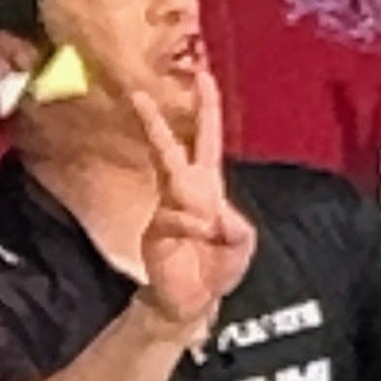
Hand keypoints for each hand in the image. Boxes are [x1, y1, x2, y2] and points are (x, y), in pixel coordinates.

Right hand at [129, 69, 254, 335]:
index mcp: (207, 186)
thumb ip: (237, 225)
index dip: (205, 109)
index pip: (205, 139)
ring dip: (190, 201)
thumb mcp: (242, 244)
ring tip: (205, 230)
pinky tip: (200, 241)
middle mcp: (183, 191)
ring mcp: (166, 209)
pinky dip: (192, 228)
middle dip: (155, 122)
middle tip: (138, 95)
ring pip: (171, 184)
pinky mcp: (155, 230)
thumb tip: (214, 212)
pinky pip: (174, 217)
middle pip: (168, 148)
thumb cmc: (216, 268)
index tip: (202, 77)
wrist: (191, 303)